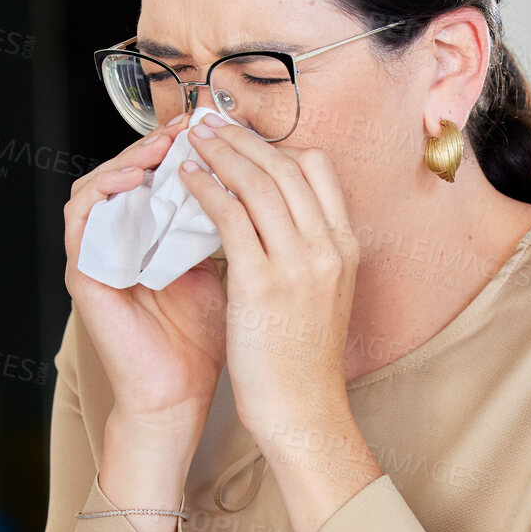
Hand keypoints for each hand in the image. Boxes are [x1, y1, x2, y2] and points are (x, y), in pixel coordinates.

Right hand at [63, 116, 227, 428]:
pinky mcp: (83, 274)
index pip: (154, 176)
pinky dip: (104, 192)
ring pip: (95, 186)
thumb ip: (229, 229)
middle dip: (156, 143)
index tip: (217, 126)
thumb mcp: (225, 271)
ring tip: (163, 147)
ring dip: (127, 159)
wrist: (180, 394)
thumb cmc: (203, 340)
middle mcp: (118, 242)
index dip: (182, 146)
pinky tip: (138, 180)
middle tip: (190, 124)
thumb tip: (258, 184)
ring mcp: (97, 257)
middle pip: (123, 172)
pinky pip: (80, 218)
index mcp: (148, 238)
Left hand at [178, 115, 359, 441]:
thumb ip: (304, 253)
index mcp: (345, 247)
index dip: (276, 145)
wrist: (303, 411)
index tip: (244, 136)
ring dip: (220, 151)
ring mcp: (299, 263)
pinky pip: (230, 216)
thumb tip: (270, 220)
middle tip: (209, 120)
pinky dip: (206, 188)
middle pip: (285, 166)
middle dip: (243, 137)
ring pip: (258, 182)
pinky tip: (184, 179)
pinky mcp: (262, 283)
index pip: (318, 170)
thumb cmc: (302, 362)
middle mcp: (328, 247)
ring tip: (192, 137)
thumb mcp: (320, 296)